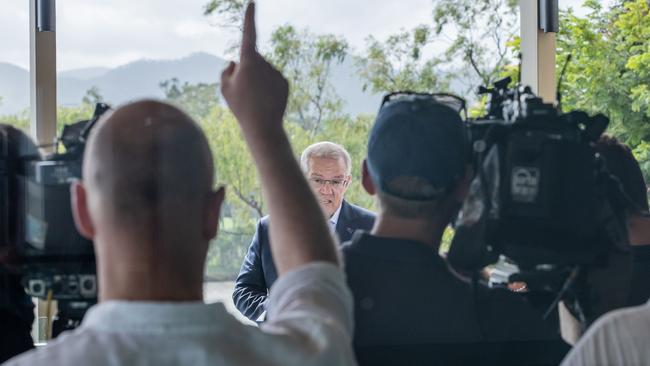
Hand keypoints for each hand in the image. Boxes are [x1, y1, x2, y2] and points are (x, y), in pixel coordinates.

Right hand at [220, 2, 288, 134]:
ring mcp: (276, 72)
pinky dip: (267, 88)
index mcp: (249, 60)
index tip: (252, 3)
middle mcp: (265, 62)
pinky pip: (272, 80)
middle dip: (247, 70)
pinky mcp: (284, 82)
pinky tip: (265, 101)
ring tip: (254, 99)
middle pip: (252, 60)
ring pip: (262, 71)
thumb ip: (226, 71)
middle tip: (243, 92)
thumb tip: (234, 63)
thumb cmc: (240, 106)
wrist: (263, 126)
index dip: (250, 17)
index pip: (249, 33)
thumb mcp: (225, 88)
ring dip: (257, 81)